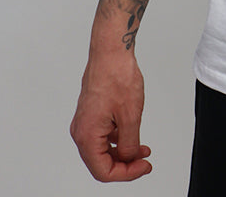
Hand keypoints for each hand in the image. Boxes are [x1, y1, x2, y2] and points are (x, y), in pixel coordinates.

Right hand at [70, 48, 152, 181]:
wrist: (111, 51)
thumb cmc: (117, 76)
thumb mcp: (130, 116)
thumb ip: (129, 144)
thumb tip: (130, 158)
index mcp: (87, 135)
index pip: (103, 171)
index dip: (126, 174)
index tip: (143, 167)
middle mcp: (81, 131)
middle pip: (101, 162)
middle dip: (125, 164)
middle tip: (144, 161)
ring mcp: (85, 121)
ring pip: (102, 149)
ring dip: (122, 152)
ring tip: (142, 148)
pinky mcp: (91, 113)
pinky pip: (102, 135)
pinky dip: (117, 139)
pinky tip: (132, 134)